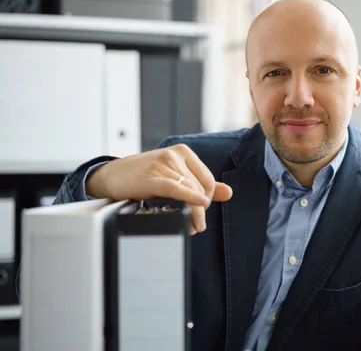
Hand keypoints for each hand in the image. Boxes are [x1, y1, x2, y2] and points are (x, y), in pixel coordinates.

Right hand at [87, 143, 232, 233]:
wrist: (111, 176)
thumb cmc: (142, 177)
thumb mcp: (174, 177)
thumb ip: (201, 184)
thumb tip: (228, 192)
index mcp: (184, 153)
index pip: (208, 180)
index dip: (208, 199)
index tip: (200, 212)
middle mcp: (175, 155)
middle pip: (201, 187)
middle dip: (201, 210)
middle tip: (196, 226)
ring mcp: (164, 164)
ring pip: (191, 191)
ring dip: (195, 213)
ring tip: (192, 227)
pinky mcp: (152, 177)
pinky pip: (177, 189)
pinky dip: (190, 198)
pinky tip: (199, 205)